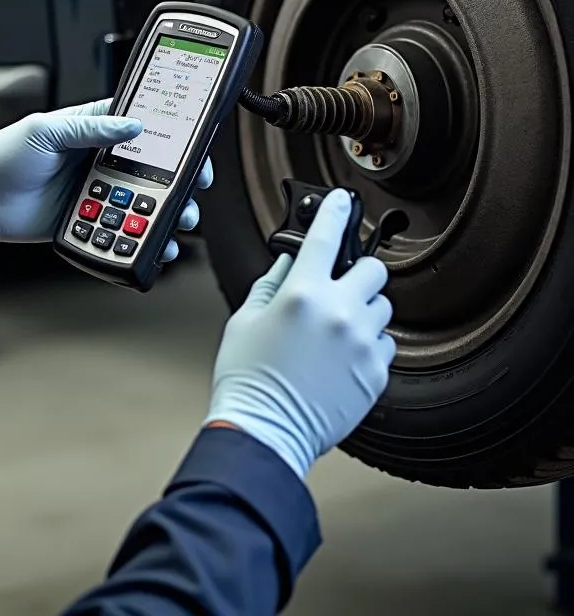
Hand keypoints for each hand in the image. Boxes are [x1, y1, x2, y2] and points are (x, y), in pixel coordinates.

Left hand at [0, 99, 212, 257]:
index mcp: (93, 131)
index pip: (142, 128)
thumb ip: (90, 127)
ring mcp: (95, 193)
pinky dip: (139, 241)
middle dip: (180, 182)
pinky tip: (153, 244)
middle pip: (153, 171)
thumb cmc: (2, 155)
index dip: (171, 137)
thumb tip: (133, 125)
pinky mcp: (86, 222)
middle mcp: (99, 162)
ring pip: (142, 205)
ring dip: (166, 214)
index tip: (194, 146)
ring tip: (180, 221)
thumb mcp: (46, 131)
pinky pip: (119, 232)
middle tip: (195, 189)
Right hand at [204, 189, 395, 480]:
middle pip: (373, 270)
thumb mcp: (245, 320)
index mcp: (301, 294)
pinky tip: (342, 358)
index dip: (334, 212)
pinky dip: (368, 345)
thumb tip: (288, 263)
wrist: (266, 429)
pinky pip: (386, 345)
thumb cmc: (248, 377)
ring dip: (363, 311)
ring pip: (382, 307)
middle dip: (357, 274)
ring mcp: (361, 344)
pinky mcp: (375, 374)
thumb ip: (270, 284)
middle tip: (339, 287)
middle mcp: (337, 313)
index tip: (341, 202)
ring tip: (337, 331)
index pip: (325, 238)